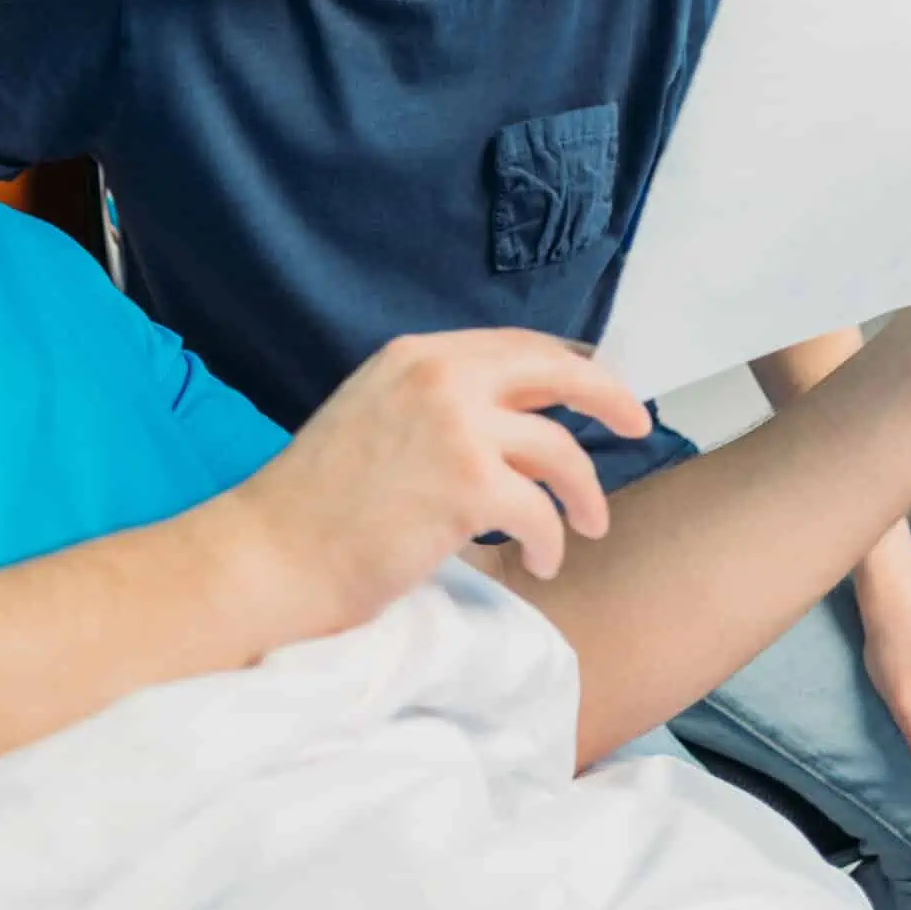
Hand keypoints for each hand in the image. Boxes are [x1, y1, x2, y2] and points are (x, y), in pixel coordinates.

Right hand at [222, 330, 652, 638]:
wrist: (271, 555)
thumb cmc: (315, 506)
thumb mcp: (375, 418)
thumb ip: (437, 405)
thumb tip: (512, 419)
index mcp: (415, 356)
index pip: (517, 345)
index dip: (567, 367)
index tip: (596, 389)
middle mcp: (439, 377)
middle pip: (556, 371)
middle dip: (609, 396)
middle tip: (639, 425)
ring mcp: (455, 429)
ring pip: (561, 451)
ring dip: (585, 494)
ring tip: (587, 528)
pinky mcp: (466, 487)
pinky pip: (542, 514)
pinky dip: (552, 542)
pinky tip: (541, 563)